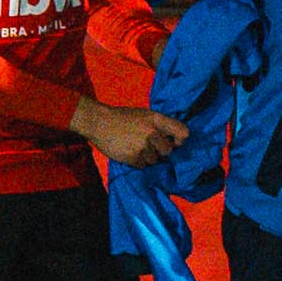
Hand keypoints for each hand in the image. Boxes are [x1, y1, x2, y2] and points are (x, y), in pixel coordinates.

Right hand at [72, 98, 188, 168]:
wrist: (98, 122)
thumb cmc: (124, 118)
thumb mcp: (145, 115)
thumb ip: (161, 125)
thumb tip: (176, 141)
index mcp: (157, 119)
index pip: (183, 133)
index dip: (180, 140)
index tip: (175, 142)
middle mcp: (152, 133)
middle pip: (168, 151)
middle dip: (161, 150)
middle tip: (150, 145)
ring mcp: (142, 146)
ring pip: (155, 160)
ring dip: (148, 157)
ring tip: (136, 147)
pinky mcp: (132, 157)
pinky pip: (143, 165)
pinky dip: (138, 161)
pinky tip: (130, 151)